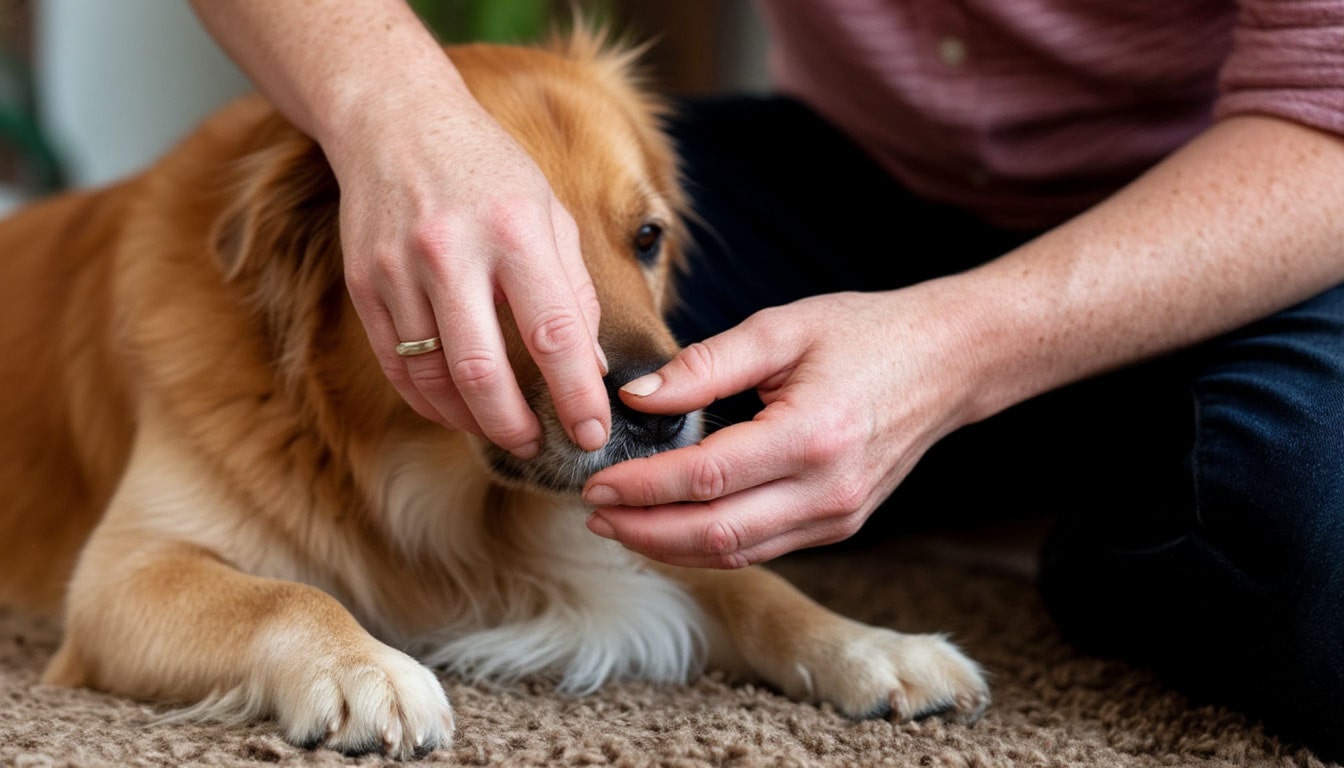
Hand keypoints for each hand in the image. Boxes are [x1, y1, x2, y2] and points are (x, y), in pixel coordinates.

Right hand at [332, 95, 610, 457]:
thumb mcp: (550, 213)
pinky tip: (455, 411)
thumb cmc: (489, 171)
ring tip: (502, 432)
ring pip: (432, 377)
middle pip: (482, 370)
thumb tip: (594, 366)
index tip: (595, 432)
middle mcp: (452, 251)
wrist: (394, 121)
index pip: (554, 333)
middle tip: (539, 448)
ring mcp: (399, 270)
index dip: (577, 394)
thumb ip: (574, 290)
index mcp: (515, 231)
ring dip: (471, 420)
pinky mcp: (362, 284)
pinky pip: (395, 365)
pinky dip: (427, 401)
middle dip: (515, 426)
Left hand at [581, 285, 983, 567]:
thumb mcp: (783, 328)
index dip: (643, 487)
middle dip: (643, 530)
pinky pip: (762, 547)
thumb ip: (705, 365)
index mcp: (812, 436)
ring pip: (736, 553)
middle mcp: (827, 490)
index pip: (707, 478)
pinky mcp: (840, 525)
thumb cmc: (865, 333)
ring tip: (620, 524)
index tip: (595, 481)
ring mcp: (838, 517)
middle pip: (715, 534)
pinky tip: (672, 524)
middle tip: (592, 512)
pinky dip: (709, 544)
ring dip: (670, 546)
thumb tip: (634, 397)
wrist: (949, 362)